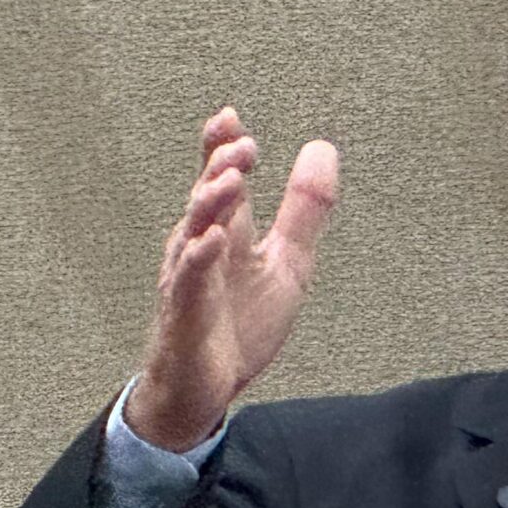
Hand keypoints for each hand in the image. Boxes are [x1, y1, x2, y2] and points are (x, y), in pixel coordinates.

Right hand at [125, 108, 339, 452]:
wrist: (208, 390)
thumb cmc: (239, 324)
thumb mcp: (288, 262)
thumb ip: (305, 211)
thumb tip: (322, 149)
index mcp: (225, 234)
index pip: (220, 181)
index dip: (221, 149)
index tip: (231, 118)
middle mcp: (200, 250)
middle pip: (205, 200)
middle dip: (219, 168)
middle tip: (240, 144)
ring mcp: (189, 283)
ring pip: (192, 234)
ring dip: (209, 205)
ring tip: (230, 179)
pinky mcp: (185, 318)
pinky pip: (188, 285)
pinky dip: (198, 262)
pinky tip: (210, 241)